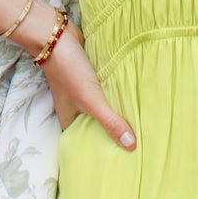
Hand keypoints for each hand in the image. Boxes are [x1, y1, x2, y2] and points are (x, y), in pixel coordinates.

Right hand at [37, 19, 136, 149]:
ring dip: (115, 114)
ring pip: (102, 108)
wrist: (57, 36)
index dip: (98, 153)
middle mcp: (74, 108)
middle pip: (95, 126)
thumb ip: (109, 121)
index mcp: (69, 119)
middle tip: (135, 146)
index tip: (116, 162)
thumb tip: (131, 146)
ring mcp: (83, 92)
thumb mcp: (90, 100)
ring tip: (140, 126)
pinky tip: (131, 99)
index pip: (84, 143)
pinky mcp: (91, 78)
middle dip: (111, 134)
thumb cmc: (68, 70)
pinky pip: (106, 92)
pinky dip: (115, 96)